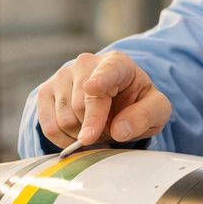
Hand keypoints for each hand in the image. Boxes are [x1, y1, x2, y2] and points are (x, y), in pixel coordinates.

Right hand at [35, 52, 171, 148]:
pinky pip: (49, 127)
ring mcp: (62, 75)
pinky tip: (78, 133)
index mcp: (117, 63)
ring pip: (65, 119)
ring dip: (82, 134)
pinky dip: (64, 140)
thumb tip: (119, 130)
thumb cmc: (136, 102)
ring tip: (96, 127)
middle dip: (97, 129)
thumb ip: (145, 116)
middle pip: (83, 107)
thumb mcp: (156, 109)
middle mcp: (85, 63)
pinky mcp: (45, 91)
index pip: (107, 72)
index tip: (93, 88)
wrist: (115, 99)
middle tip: (110, 129)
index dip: (100, 80)